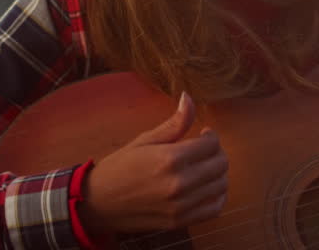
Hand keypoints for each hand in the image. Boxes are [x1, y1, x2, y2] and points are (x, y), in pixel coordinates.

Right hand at [79, 92, 228, 235]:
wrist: (97, 202)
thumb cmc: (120, 167)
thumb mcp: (145, 140)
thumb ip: (174, 123)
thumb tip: (189, 98)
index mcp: (170, 158)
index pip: (212, 144)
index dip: (211, 136)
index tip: (203, 135)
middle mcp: (179, 183)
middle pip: (221, 164)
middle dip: (216, 153)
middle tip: (204, 151)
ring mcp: (180, 205)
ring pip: (221, 185)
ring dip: (218, 173)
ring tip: (204, 168)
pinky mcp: (179, 221)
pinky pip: (215, 209)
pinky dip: (218, 197)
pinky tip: (207, 188)